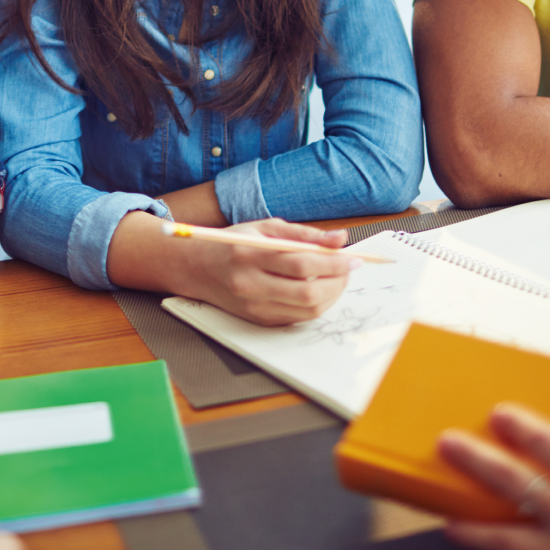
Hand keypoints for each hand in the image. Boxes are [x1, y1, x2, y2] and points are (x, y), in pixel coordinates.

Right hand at [188, 219, 353, 325]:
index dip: (334, 263)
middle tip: (348, 269)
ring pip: (306, 311)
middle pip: (307, 293)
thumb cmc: (234, 243)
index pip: (302, 265)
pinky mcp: (259, 321)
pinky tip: (318, 289)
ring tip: (336, 278)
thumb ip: (306, 234)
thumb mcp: (267, 228)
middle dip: (338, 282)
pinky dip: (315, 305)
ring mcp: (254, 307)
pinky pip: (297, 318)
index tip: (353, 257)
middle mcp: (250, 284)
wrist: (197, 269)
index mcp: (251, 255)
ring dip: (331, 296)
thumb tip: (341, 239)